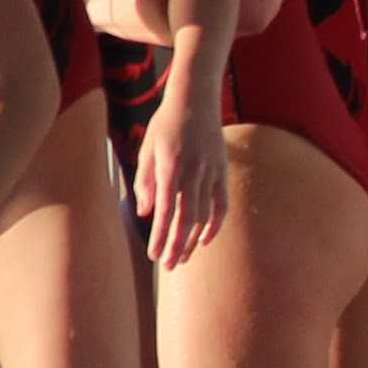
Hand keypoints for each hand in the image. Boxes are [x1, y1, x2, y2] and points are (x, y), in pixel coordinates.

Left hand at [131, 78, 230, 266]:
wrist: (196, 100)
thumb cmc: (165, 125)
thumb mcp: (147, 149)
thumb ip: (145, 182)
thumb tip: (145, 213)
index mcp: (170, 166)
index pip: (165, 210)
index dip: (159, 235)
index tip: (153, 255)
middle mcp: (193, 172)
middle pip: (186, 218)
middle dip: (176, 245)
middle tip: (168, 266)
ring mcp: (211, 172)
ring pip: (204, 215)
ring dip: (192, 240)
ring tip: (182, 259)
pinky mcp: (223, 172)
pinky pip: (222, 204)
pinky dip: (215, 224)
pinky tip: (204, 240)